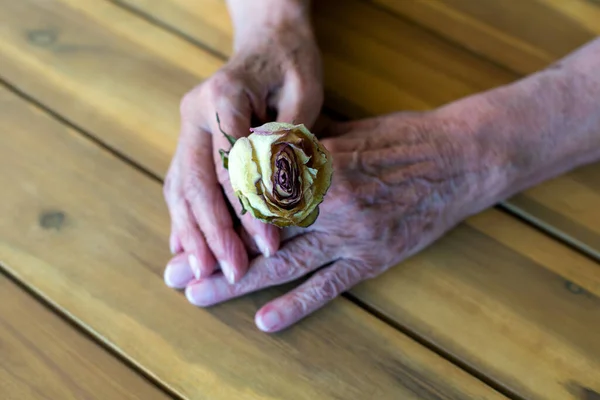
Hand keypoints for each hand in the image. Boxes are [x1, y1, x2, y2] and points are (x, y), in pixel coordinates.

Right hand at [163, 5, 322, 287]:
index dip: (248, 207)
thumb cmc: (292, 65)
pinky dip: (185, 219)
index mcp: (224, 94)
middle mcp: (196, 113)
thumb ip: (287, 140)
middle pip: (196, 181)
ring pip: (181, 187)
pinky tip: (187, 249)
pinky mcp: (190, 142)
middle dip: (214, 231)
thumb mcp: (303, 93)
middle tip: (233, 272)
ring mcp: (187, 128)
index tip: (269, 243)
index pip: (231, 162)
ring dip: (193, 233)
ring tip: (205, 272)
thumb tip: (277, 197)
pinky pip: (180, 185)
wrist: (267, 42)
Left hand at [184, 110, 506, 331]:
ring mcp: (354, 235)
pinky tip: (266, 322)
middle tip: (174, 271)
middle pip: (259, 232)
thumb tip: (255, 156)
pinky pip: (330, 286)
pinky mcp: (373, 258)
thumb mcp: (346, 131)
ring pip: (285, 264)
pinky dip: (297, 306)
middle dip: (212, 253)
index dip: (217, 212)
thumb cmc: (400, 139)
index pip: (256, 192)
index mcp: (321, 164)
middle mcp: (332, 203)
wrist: (460, 159)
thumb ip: (299, 148)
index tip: (186, 225)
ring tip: (199, 297)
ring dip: (237, 283)